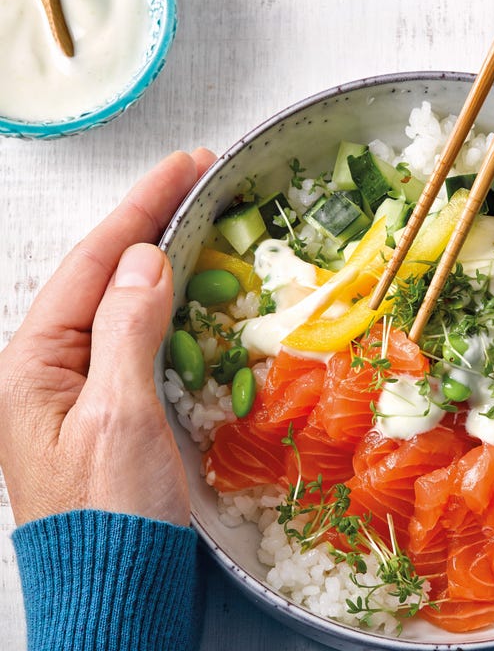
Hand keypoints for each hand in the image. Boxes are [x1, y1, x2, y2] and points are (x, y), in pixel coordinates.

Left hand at [0, 149, 215, 526]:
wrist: (116, 590)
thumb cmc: (110, 515)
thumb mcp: (119, 418)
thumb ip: (127, 330)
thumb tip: (146, 258)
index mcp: (33, 362)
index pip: (94, 262)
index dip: (141, 207)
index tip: (185, 164)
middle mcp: (51, 365)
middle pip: (105, 272)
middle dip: (150, 219)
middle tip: (197, 176)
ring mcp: (82, 383)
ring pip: (124, 299)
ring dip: (162, 255)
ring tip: (196, 214)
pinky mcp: (114, 401)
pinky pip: (140, 333)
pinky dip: (170, 300)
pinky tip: (189, 282)